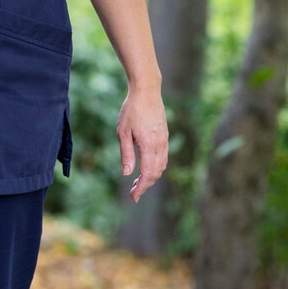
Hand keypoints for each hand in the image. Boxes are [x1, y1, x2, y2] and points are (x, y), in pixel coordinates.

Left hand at [117, 84, 167, 201]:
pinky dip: (156, 167)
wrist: (147, 91)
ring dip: (152, 177)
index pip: (148, 174)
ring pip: (162, 166)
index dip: (141, 188)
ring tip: (139, 182)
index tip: (134, 198)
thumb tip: (128, 174)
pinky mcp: (165, 135)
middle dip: (146, 185)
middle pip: (156, 173)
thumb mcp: (123, 132)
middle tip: (133, 192)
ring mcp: (164, 140)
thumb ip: (127, 154)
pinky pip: (163, 157)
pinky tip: (147, 167)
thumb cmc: (131, 110)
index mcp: (149, 146)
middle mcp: (160, 145)